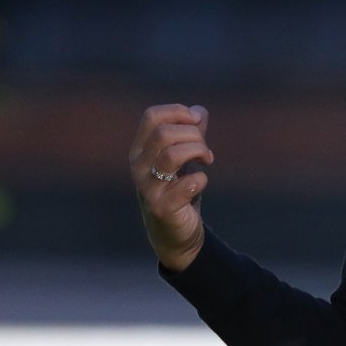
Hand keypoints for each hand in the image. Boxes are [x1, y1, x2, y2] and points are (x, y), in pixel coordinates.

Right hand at [130, 104, 213, 270]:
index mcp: (140, 149)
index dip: (178, 112)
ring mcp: (147, 188)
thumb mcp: (182, 158)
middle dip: (193, 136)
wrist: (174, 234)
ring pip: (171, 155)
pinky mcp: (161, 208)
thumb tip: (199, 112)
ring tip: (207, 161)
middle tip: (205, 151)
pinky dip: (200, 180)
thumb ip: (190, 134)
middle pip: (164, 133)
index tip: (197, 122)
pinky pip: (186, 185)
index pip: (151, 116)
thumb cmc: (177, 190)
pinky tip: (200, 183)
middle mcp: (138, 166)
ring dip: (198, 152)